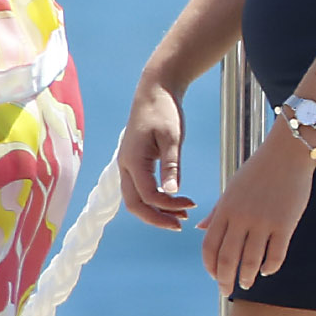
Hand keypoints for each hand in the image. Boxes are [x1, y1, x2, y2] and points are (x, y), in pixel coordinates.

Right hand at [115, 80, 190, 229]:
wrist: (155, 90)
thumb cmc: (164, 110)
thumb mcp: (172, 137)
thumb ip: (171, 165)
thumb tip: (172, 192)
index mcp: (133, 160)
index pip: (147, 195)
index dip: (167, 206)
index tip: (190, 206)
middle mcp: (125, 165)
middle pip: (134, 204)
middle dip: (156, 218)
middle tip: (180, 224)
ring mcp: (127, 165)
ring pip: (135, 198)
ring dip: (156, 210)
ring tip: (183, 214)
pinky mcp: (134, 162)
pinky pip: (140, 188)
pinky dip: (155, 199)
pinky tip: (174, 199)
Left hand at [200, 131, 315, 290]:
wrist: (288, 153)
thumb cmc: (258, 170)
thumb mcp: (232, 189)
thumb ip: (217, 211)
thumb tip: (200, 229)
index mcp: (226, 209)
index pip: (210, 246)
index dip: (209, 266)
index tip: (214, 276)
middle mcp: (242, 217)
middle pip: (228, 258)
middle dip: (225, 279)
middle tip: (226, 290)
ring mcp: (264, 222)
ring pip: (251, 261)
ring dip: (247, 277)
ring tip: (247, 284)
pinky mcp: (285, 224)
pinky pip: (276, 255)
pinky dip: (270, 267)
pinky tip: (267, 270)